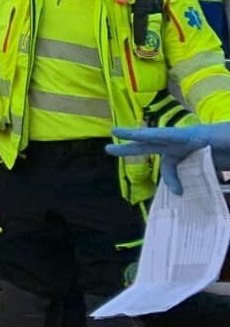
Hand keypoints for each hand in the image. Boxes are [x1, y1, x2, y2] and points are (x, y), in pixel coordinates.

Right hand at [108, 124, 229, 194]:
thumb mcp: (229, 141)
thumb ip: (216, 157)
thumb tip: (217, 170)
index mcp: (195, 135)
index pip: (163, 134)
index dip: (139, 134)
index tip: (116, 132)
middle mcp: (191, 141)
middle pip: (156, 143)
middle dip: (133, 146)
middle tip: (108, 148)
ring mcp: (197, 150)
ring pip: (173, 161)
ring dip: (170, 176)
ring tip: (177, 194)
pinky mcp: (206, 159)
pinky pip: (189, 169)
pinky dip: (188, 182)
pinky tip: (195, 195)